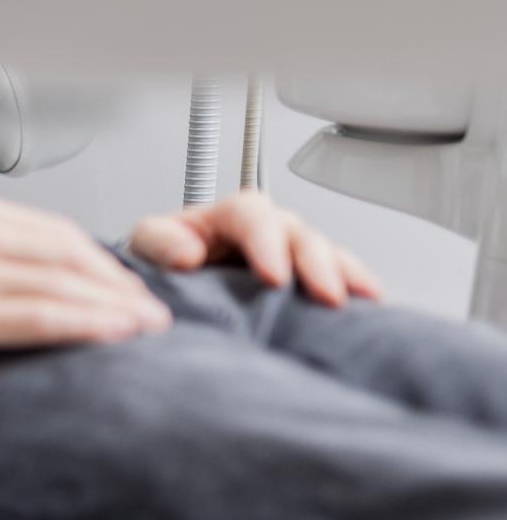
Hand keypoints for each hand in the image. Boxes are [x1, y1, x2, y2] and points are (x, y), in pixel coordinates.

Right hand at [0, 188, 171, 379]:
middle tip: (149, 310)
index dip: (102, 260)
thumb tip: (56, 275)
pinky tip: (110, 335)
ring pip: (60, 283)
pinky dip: (85, 325)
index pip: (53, 229)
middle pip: (66, 252)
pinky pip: (39, 316)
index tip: (128, 286)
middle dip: (117, 284)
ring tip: (142, 328)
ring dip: (112, 307)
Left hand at [128, 192, 382, 306]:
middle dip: (315, 261)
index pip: (251, 214)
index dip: (265, 241)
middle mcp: (263, 232)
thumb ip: (159, 242)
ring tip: (358, 299)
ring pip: (324, 251)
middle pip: (296, 231)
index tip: (272, 276)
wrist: (170, 295)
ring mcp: (288, 256)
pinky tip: (373, 304)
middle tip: (325, 294)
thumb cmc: (161, 266)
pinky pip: (340, 275)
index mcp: (224, 217)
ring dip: (343, 273)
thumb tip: (187, 254)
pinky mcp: (305, 282)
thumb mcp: (147, 246)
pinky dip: (357, 285)